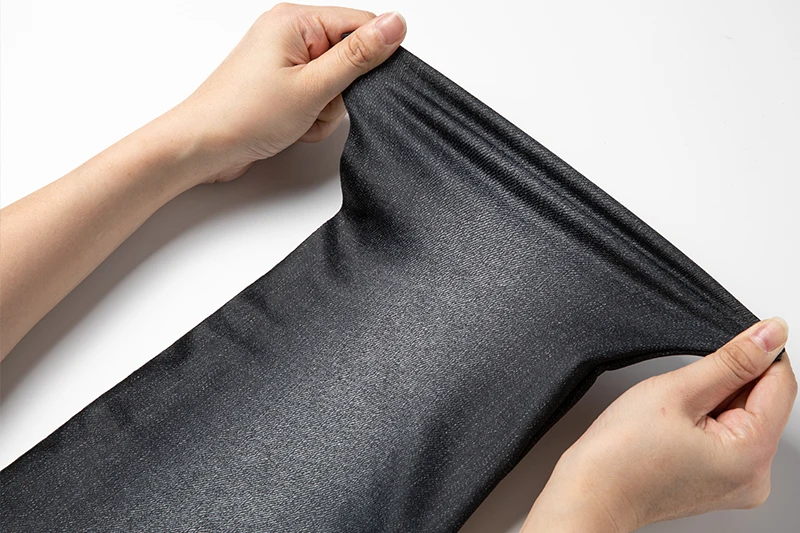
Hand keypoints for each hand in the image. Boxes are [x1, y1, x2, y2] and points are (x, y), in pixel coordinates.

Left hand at [168, 3, 406, 185]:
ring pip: (335, 85)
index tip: (356, 84)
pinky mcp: (280, 86)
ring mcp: (283, 62)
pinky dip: (311, 117)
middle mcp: (288, 35)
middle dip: (341, 92)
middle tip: (316, 104)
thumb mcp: (313, 86)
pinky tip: (292, 126)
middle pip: (348, 58)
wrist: (202, 146)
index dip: (369, 58)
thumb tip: (395, 24)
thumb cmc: (243, 114)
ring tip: (298, 119)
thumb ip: (358, 56)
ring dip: (325, 110)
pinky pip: (317, 99)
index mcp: (295, 21)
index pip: (359, 25)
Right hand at [522, 317, 796, 531]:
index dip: (755, 354)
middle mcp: (755, 476)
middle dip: (728, 382)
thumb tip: (772, 334)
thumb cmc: (620, 453)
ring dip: (715, 401)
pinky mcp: (723, 484)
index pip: (781, 383)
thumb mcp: (677, 391)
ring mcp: (739, 484)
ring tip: (673, 414)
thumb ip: (732, 360)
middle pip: (763, 402)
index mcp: (752, 455)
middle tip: (682, 391)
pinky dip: (707, 421)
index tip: (724, 345)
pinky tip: (675, 426)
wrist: (591, 493)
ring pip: (744, 417)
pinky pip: (729, 437)